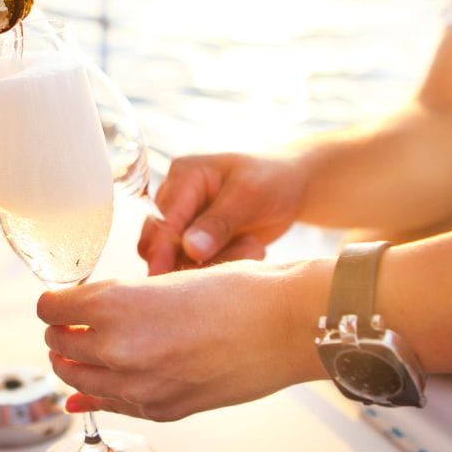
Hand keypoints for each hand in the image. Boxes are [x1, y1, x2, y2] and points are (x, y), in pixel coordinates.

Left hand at [38, 260, 325, 420]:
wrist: (285, 325)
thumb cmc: (237, 292)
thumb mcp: (164, 280)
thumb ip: (118, 299)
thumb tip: (84, 312)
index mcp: (114, 306)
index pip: (50, 309)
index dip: (55, 302)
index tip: (63, 300)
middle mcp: (117, 349)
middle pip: (56, 346)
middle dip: (62, 333)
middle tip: (74, 323)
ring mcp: (138, 385)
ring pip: (76, 382)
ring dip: (75, 364)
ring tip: (86, 351)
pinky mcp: (160, 409)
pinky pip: (110, 405)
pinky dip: (97, 396)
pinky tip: (90, 392)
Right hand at [138, 153, 305, 273]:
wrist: (291, 187)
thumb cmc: (271, 179)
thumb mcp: (249, 195)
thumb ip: (218, 222)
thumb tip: (190, 250)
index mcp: (183, 176)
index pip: (163, 218)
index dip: (162, 248)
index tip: (163, 274)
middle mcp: (176, 200)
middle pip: (160, 243)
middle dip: (191, 260)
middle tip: (231, 261)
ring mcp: (184, 223)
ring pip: (179, 260)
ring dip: (215, 263)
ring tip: (253, 247)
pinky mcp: (196, 243)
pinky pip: (197, 266)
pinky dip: (224, 264)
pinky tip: (252, 249)